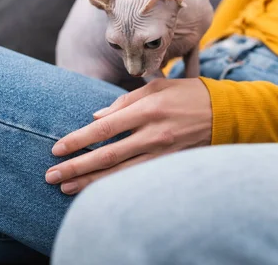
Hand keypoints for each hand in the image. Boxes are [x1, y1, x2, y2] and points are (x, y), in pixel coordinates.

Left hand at [45, 78, 212, 194]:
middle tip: (51, 175)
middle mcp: (154, 133)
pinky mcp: (171, 163)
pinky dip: (117, 185)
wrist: (226, 113)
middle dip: (77, 166)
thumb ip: (126, 101)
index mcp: (148, 109)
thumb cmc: (189, 94)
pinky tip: (99, 190)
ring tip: (67, 187)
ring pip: (121, 172)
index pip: (105, 128)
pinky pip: (139, 177)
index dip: (78, 140)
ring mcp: (163, 152)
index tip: (56, 149)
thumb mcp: (158, 86)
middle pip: (107, 155)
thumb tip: (96, 118)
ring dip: (91, 181)